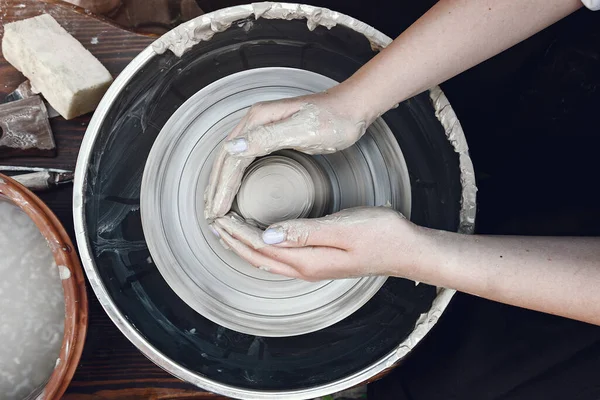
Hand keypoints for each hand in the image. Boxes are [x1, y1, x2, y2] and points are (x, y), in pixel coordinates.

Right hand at [204, 85, 374, 219]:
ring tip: (216, 208)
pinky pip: (245, 161)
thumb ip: (267, 137)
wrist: (353, 108)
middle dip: (215, 189)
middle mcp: (254, 122)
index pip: (230, 160)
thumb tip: (232, 148)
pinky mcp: (271, 137)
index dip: (222, 188)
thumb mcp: (302, 130)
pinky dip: (235, 178)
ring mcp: (261, 129)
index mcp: (258, 120)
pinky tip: (234, 191)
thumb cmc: (333, 119)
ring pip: (232, 161)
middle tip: (210, 217)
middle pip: (225, 160)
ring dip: (221, 185)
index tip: (217, 212)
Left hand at [210, 207, 428, 281]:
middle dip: (233, 241)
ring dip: (245, 245)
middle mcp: (305, 268)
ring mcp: (312, 266)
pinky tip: (261, 240)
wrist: (407, 250)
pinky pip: (281, 256)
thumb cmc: (380, 235)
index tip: (218, 217)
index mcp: (306, 259)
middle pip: (258, 256)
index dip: (236, 232)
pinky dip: (263, 247)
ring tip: (228, 232)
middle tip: (213, 223)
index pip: (260, 245)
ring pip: (268, 258)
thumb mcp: (342, 229)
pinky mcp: (320, 260)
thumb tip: (267, 234)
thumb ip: (303, 232)